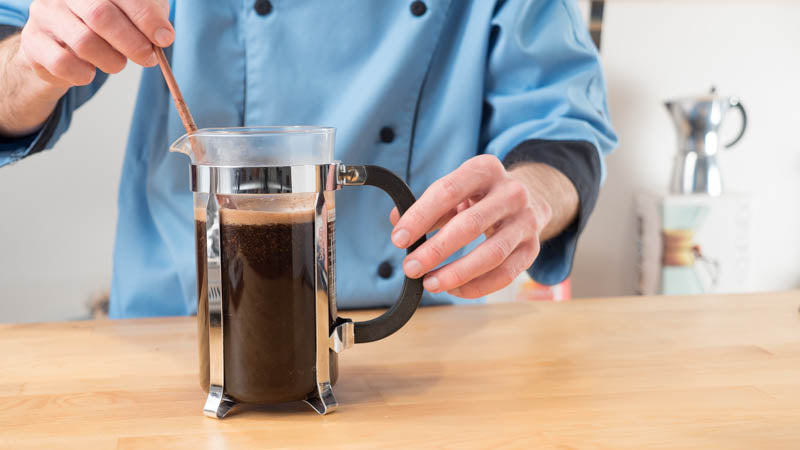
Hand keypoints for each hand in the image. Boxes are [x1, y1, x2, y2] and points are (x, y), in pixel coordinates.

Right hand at [17, 0, 172, 87]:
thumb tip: (163, 36)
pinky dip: (84, 75)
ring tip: (117, 63)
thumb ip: (151, 18)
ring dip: (111, 61)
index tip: (165, 38)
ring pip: (84, 42)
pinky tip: (90, 72)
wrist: (61, 47)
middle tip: (148, 57)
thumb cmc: (107, 28)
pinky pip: (63, 63)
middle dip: (132, 42)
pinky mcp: (33, 42)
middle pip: (101, 15)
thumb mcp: (134, 16)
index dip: (146, 17)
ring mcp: (44, 14)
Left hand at [389, 155, 552, 298]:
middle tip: (411, 267)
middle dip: (436, 250)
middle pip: (471, 224)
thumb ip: (427, 206)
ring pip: (492, 254)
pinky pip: (506, 274)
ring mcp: (526, 220)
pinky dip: (477, 286)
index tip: (399, 239)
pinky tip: (454, 289)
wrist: (530, 197)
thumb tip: (397, 222)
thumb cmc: (482, 195)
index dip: (421, 217)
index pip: (448, 191)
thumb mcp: (456, 189)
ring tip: (430, 283)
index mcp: (485, 169)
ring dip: (457, 273)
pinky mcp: (533, 247)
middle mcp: (511, 192)